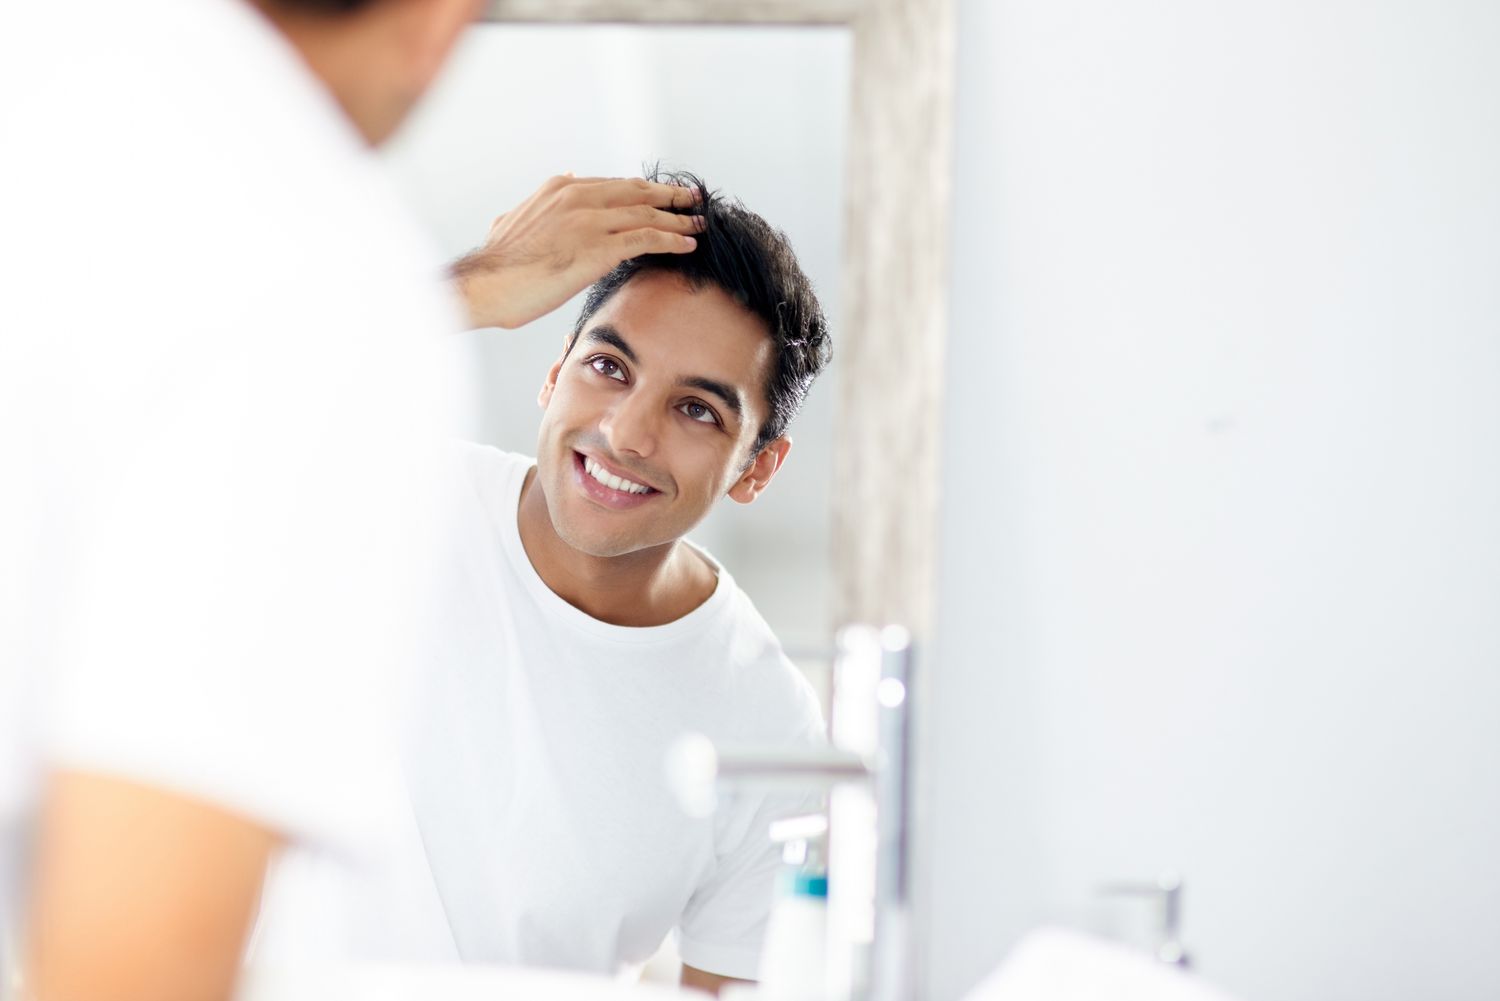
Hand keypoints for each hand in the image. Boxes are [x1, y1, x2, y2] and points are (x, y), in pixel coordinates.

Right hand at [450, 174, 703, 329]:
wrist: (485, 284)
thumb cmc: (497, 265)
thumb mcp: (513, 222)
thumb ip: (534, 208)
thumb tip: (539, 200)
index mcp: (561, 188)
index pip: (614, 185)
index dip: (643, 190)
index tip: (663, 195)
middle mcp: (579, 197)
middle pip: (638, 193)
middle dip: (670, 196)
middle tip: (694, 199)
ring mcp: (590, 221)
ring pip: (647, 215)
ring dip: (679, 219)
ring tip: (700, 224)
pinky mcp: (599, 248)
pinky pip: (646, 240)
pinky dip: (672, 241)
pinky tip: (689, 245)